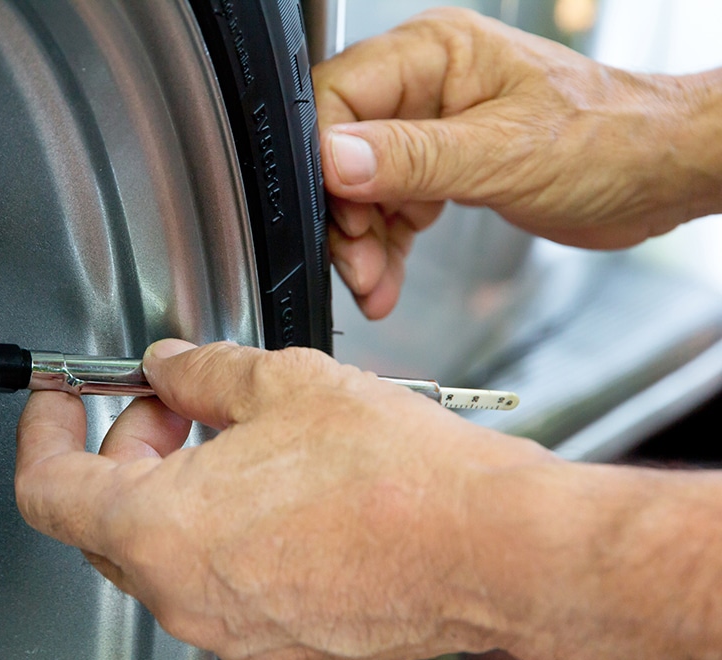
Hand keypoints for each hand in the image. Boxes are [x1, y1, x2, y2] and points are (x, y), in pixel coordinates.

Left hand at [16, 339, 553, 659]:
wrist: (491, 548)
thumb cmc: (399, 478)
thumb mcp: (279, 383)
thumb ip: (201, 372)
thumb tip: (169, 368)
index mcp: (163, 529)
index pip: (49, 489)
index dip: (44, 433)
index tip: (60, 403)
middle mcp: (187, 597)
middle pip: (106, 520)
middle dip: (126, 450)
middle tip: (172, 403)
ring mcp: (232, 632)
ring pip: (165, 553)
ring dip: (176, 489)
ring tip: (237, 438)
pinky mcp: (278, 644)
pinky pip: (219, 583)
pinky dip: (220, 531)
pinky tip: (273, 488)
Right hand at [313, 7, 721, 317]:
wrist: (658, 174)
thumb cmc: (609, 138)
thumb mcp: (503, 153)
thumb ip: (413, 157)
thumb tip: (334, 159)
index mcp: (433, 55)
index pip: (338, 96)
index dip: (323, 158)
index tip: (334, 210)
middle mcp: (424, 87)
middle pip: (341, 149)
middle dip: (344, 214)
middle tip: (356, 261)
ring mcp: (431, 129)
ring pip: (361, 187)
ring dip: (362, 241)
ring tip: (373, 281)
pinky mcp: (442, 169)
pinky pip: (392, 209)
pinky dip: (386, 248)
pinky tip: (386, 279)